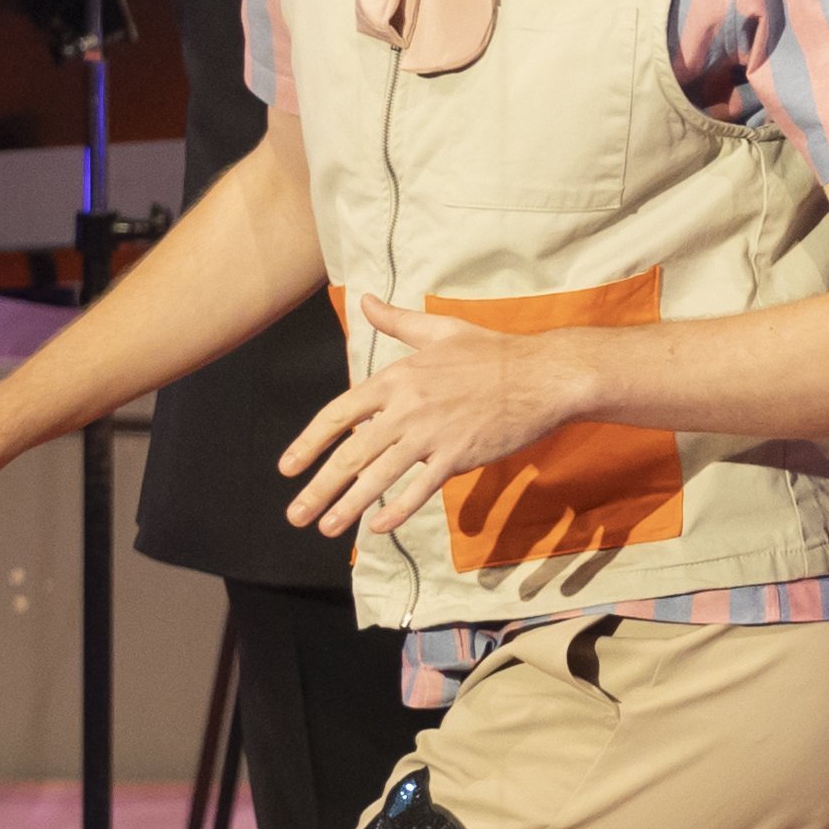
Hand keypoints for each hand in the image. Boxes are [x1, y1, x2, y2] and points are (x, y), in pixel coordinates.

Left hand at [279, 300, 588, 540]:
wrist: (541, 375)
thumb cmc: (491, 352)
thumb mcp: (439, 330)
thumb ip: (395, 321)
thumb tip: (363, 300)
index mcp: (396, 378)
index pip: (338, 414)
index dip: (309, 443)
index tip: (287, 467)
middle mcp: (407, 408)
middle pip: (352, 453)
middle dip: (320, 487)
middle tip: (296, 514)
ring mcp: (432, 434)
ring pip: (380, 475)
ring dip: (350, 505)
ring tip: (327, 528)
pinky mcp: (458, 455)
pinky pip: (420, 488)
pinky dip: (398, 508)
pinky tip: (379, 527)